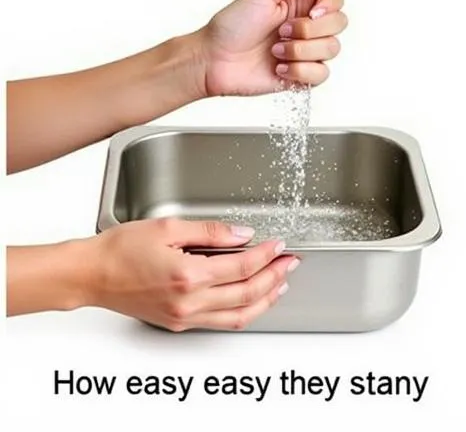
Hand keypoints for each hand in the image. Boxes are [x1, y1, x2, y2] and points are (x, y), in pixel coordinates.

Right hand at [85, 219, 295, 331]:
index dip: (267, 254)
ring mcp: (183, 316)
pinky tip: (251, 297)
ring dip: (265, 299)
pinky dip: (242, 311)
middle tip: (291, 261)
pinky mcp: (178, 321)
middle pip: (247, 293)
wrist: (92, 274)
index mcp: (188, 276)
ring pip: (237, 316)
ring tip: (280, 282)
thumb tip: (243, 234)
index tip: (280, 244)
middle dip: (274, 276)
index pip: (243, 266)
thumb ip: (211, 231)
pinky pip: (220, 321)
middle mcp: (188, 302)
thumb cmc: (122, 249)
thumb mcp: (170, 227)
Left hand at [199, 0, 345, 94]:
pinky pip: (321, 74)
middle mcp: (307, 28)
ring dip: (300, 51)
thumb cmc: (232, 25)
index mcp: (301, 5)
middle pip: (340, 24)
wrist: (213, 60)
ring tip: (275, 52)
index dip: (329, 6)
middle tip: (281, 32)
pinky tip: (278, 68)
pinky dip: (299, 71)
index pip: (336, 0)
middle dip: (310, 30)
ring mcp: (306, 53)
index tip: (311, 12)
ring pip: (332, 49)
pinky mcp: (301, 76)